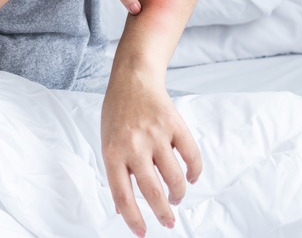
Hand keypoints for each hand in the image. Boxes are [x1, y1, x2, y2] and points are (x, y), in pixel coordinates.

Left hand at [101, 66, 201, 236]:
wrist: (133, 78)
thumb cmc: (118, 113)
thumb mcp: (107, 142)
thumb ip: (116, 172)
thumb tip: (122, 207)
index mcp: (113, 153)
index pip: (123, 195)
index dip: (133, 219)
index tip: (143, 233)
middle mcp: (135, 146)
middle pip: (153, 191)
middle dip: (163, 213)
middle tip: (169, 222)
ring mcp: (156, 135)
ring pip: (174, 177)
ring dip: (178, 194)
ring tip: (176, 198)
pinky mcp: (175, 125)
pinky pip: (191, 156)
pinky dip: (194, 171)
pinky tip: (191, 178)